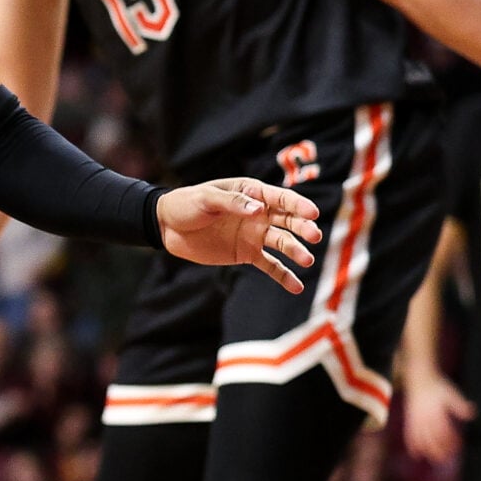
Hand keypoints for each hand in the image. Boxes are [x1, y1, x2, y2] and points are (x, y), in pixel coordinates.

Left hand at [157, 177, 321, 291]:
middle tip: (314, 236)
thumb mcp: (206, 199)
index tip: (312, 213)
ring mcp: (254, 235)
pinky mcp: (247, 254)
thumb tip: (258, 209)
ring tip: (306, 260)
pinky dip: (283, 275)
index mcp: (251, 193)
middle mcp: (258, 214)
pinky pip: (269, 265)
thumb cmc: (186, 204)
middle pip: (287, 221)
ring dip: (295, 251)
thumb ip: (233, 203)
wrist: (166, 226)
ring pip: (282, 243)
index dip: (297, 205)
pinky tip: (296, 287)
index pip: (280, 198)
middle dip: (302, 228)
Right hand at [400, 371, 473, 463]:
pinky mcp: (410, 420)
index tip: (458, 447)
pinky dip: (412, 446)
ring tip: (433, 459)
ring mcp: (415, 419)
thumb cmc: (437, 386)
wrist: (419, 378)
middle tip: (446, 459)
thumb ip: (460, 405)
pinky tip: (416, 454)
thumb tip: (471, 415)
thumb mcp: (451, 393)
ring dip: (427, 450)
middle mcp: (424, 417)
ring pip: (421, 438)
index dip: (450, 441)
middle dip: (439, 449)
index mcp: (436, 412)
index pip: (444, 431)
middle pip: (432, 437)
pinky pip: (410, 435)